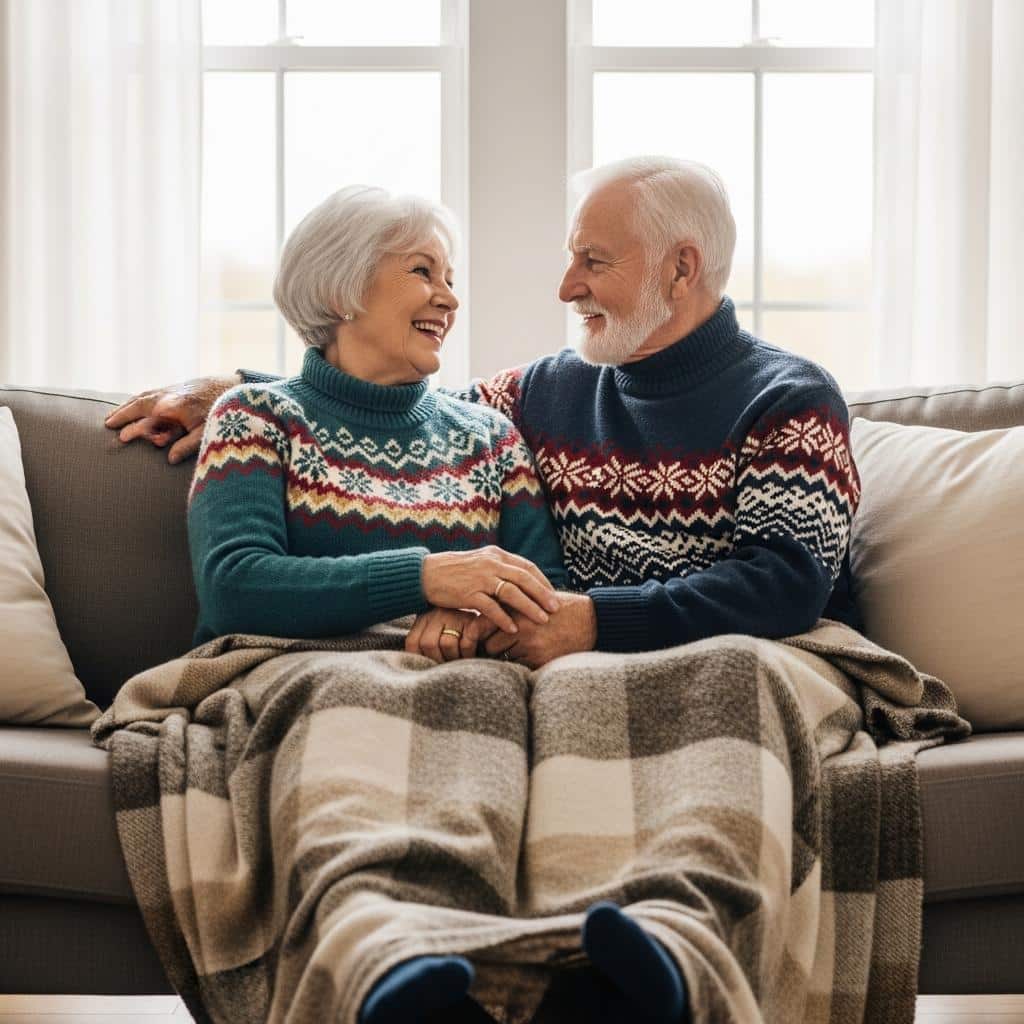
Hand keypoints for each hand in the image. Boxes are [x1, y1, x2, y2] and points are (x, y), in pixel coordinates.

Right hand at [103, 373, 240, 464]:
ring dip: (128, 405)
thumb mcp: (207, 432)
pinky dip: (139, 398)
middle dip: (122, 413)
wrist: (235, 387)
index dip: (131, 428)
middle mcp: (168, 395)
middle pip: (138, 403)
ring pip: (144, 395)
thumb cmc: (222, 412)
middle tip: (107, 424)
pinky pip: (152, 392)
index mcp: (172, 407)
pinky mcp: (178, 386)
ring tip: (114, 415)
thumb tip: (168, 459)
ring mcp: (172, 388)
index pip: (144, 418)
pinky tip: (135, 404)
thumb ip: (187, 445)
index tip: (119, 437)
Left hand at [404, 607, 486, 662]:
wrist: (487, 612)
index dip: (419, 658)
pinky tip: (471, 654)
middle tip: (448, 665)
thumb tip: (414, 667)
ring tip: (459, 660)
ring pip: (447, 644)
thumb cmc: (458, 634)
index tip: (429, 666)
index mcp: (424, 618)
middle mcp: (437, 614)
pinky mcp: (472, 620)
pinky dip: (468, 653)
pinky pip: (466, 643)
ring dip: (455, 658)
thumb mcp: (436, 636)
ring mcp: (454, 615)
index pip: (412, 642)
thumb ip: (425, 645)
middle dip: (439, 660)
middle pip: (428, 644)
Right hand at [421, 548, 560, 633]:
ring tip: (542, 620)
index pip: (526, 567)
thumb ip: (499, 569)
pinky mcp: (468, 593)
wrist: (425, 574)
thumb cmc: (454, 572)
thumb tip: (521, 581)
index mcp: (496, 555)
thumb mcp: (480, 563)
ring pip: (512, 593)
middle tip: (556, 608)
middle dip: (543, 594)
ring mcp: (480, 578)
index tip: (553, 595)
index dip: (542, 581)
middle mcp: (490, 563)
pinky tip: (513, 629)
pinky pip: (491, 607)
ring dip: (529, 607)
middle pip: (524, 578)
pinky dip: (504, 619)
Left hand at [484, 592, 596, 668]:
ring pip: (502, 660)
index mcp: (516, 608)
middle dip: (487, 650)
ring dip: (503, 660)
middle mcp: (521, 627)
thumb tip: (481, 618)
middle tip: (488, 652)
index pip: (481, 626)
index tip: (475, 640)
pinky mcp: (541, 660)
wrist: (591, 620)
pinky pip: (519, 669)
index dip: (476, 635)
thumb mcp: (532, 599)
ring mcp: (531, 645)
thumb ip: (509, 606)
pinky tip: (523, 662)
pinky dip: (517, 668)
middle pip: (488, 646)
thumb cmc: (560, 608)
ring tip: (506, 658)